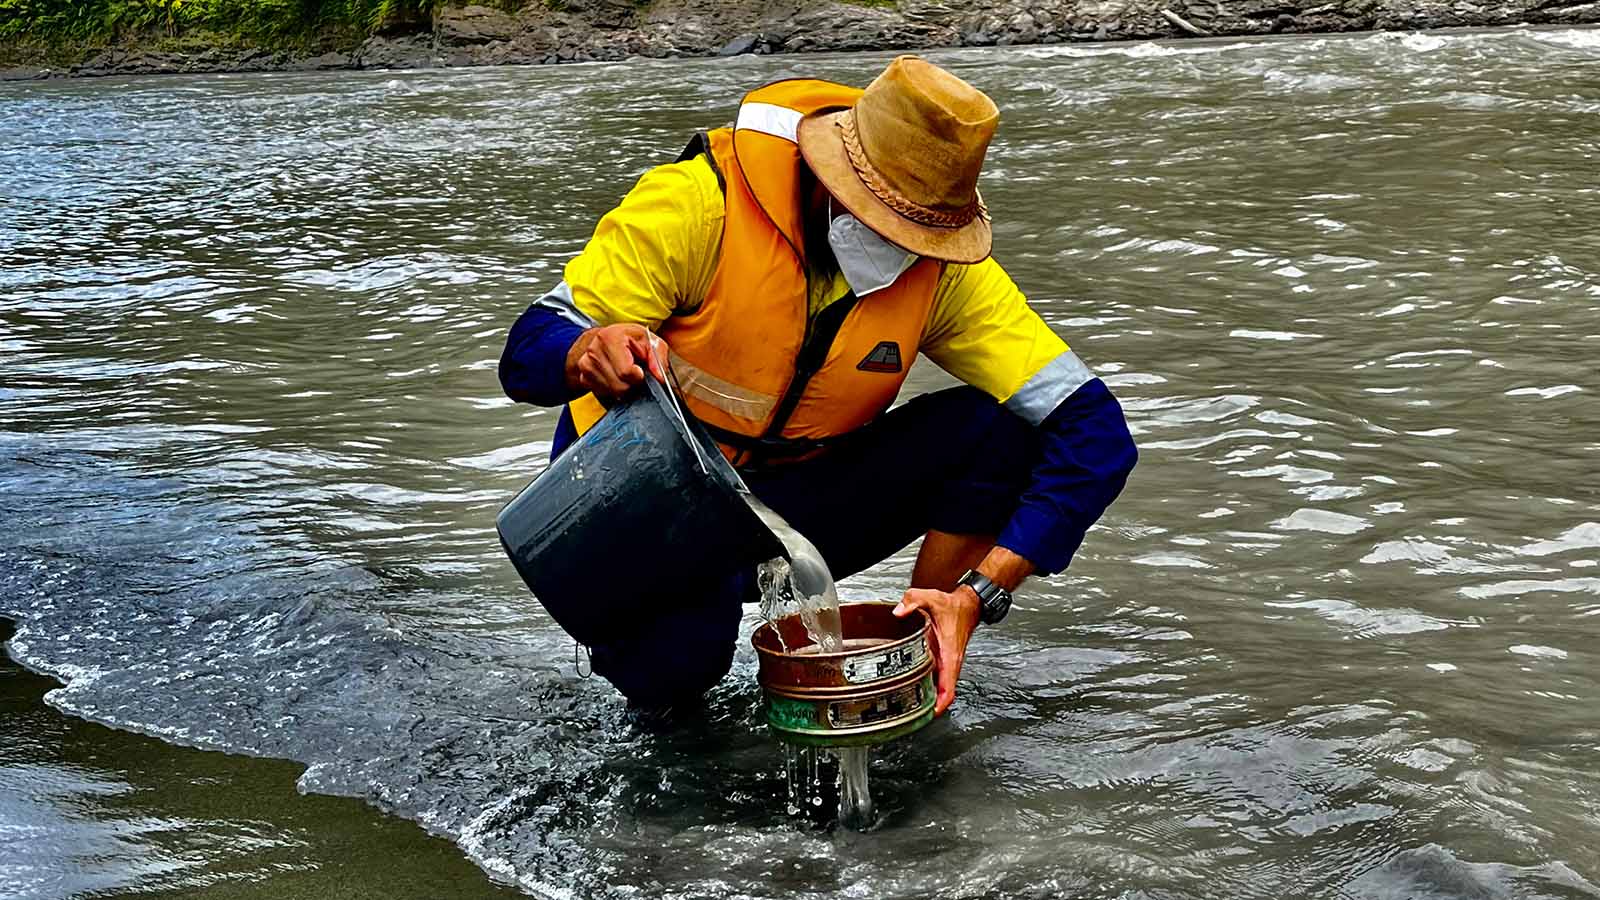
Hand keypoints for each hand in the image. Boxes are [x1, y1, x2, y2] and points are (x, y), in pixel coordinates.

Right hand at [565, 323, 668, 399]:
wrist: (603, 340)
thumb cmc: (628, 339)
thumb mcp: (648, 340)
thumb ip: (658, 357)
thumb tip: (660, 377)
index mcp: (609, 337)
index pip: (626, 372)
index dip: (638, 376)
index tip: (640, 371)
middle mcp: (594, 351)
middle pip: (620, 386)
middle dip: (632, 383)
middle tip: (634, 372)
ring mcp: (586, 366)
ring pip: (613, 393)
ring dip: (624, 387)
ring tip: (624, 373)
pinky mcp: (583, 379)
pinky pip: (605, 395)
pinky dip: (613, 390)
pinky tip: (615, 377)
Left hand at [894, 585, 981, 715]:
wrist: (969, 605)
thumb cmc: (953, 606)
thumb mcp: (931, 598)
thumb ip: (913, 601)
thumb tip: (898, 611)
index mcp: (949, 653)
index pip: (948, 686)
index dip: (940, 703)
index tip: (930, 714)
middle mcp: (951, 662)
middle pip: (944, 694)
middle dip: (931, 707)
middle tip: (912, 716)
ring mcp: (949, 663)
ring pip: (942, 688)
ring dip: (930, 699)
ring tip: (911, 708)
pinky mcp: (945, 660)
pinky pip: (939, 679)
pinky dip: (930, 688)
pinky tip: (915, 689)